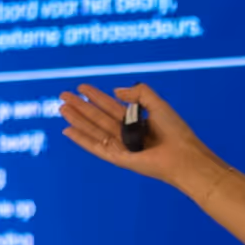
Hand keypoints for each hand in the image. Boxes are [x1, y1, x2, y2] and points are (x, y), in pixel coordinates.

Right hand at [58, 82, 209, 192]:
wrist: (182, 155)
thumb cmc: (175, 131)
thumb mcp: (157, 103)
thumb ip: (138, 92)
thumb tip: (116, 90)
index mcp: (136, 121)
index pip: (111, 106)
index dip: (96, 96)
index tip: (81, 86)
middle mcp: (126, 134)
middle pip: (98, 117)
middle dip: (81, 106)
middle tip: (63, 95)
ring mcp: (120, 146)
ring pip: (93, 130)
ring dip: (77, 119)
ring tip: (62, 108)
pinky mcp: (117, 158)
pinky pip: (95, 146)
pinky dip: (81, 139)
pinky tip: (68, 130)